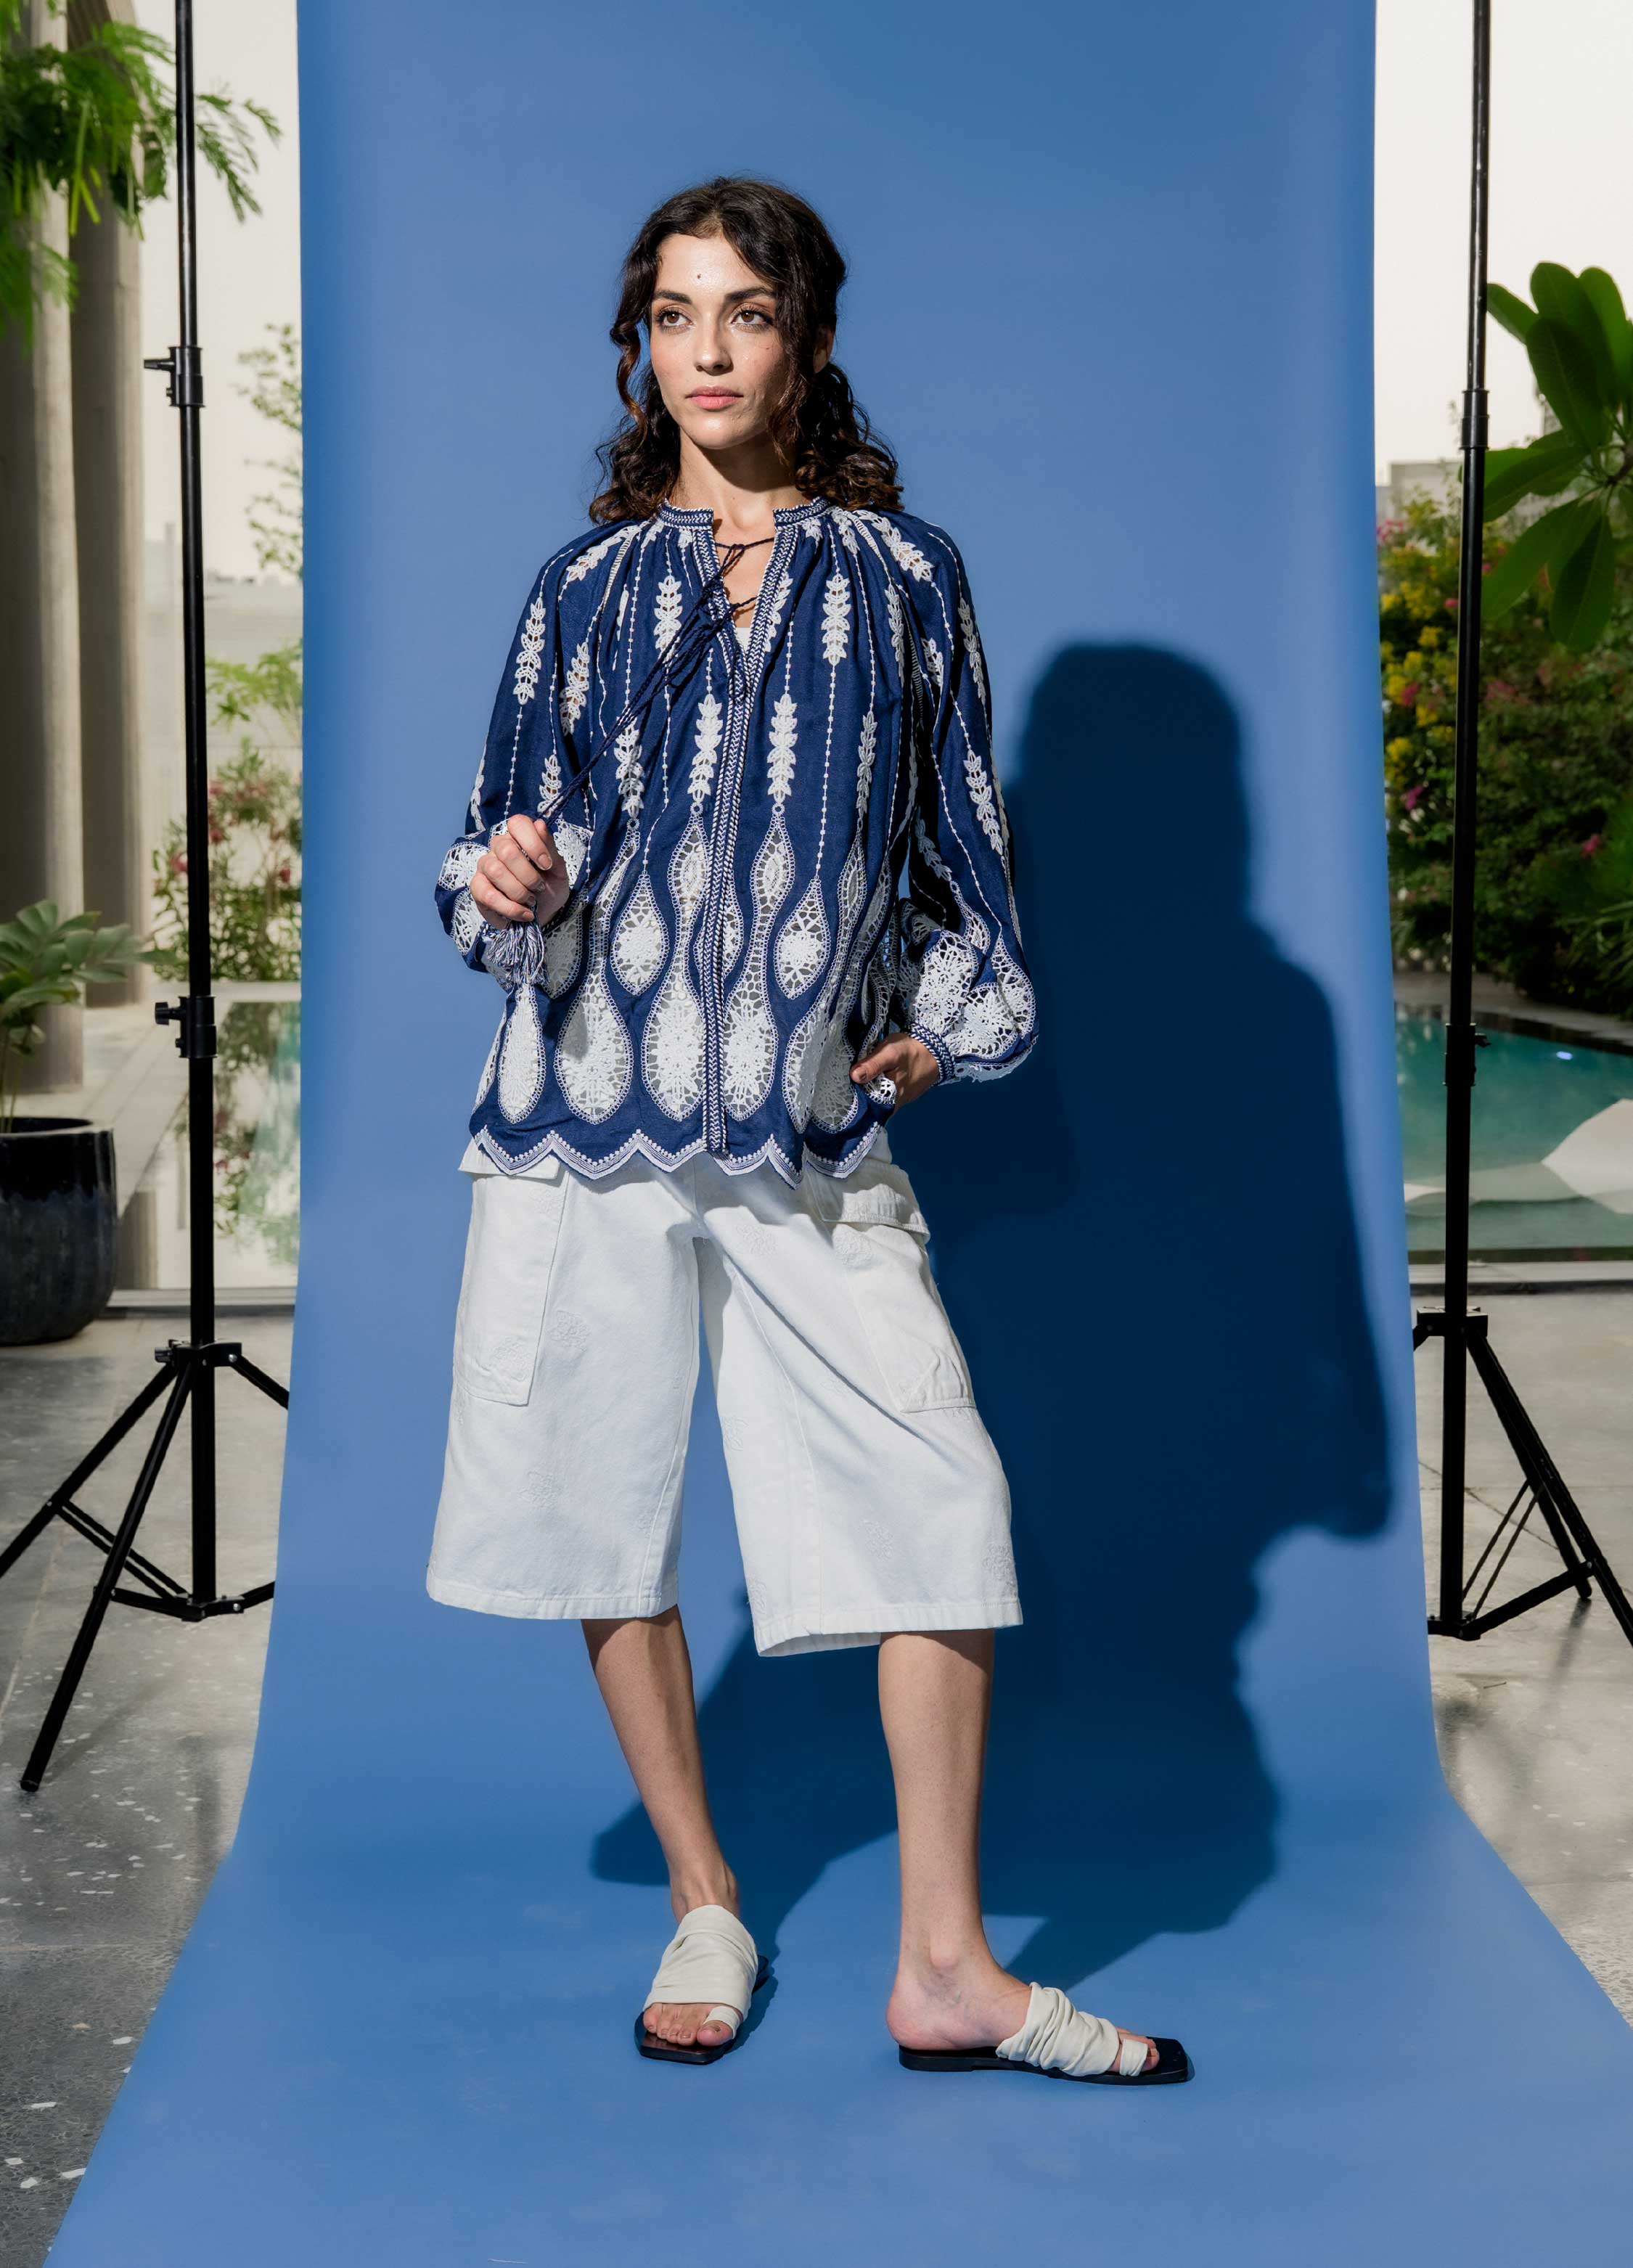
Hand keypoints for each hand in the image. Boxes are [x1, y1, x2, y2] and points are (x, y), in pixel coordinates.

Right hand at [472, 813, 569, 927]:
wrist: (543, 914)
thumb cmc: (549, 887)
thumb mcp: (558, 870)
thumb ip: (550, 848)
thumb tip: (539, 824)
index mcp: (518, 837)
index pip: (517, 823)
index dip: (533, 843)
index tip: (547, 865)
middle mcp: (498, 847)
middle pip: (507, 850)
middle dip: (528, 875)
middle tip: (540, 887)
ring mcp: (485, 866)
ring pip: (496, 871)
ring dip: (519, 892)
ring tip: (531, 901)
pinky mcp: (478, 888)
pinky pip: (488, 895)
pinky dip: (510, 908)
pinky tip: (523, 913)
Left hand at [849, 1033, 940, 1110]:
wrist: (934, 1052)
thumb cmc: (911, 1051)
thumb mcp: (890, 1052)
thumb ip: (872, 1064)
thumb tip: (854, 1076)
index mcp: (888, 1098)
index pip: (863, 1108)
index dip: (850, 1099)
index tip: (840, 1090)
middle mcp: (892, 1106)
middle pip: (868, 1106)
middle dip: (856, 1097)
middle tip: (844, 1084)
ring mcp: (896, 1103)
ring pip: (875, 1102)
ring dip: (864, 1093)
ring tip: (854, 1081)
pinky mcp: (899, 1098)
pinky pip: (882, 1099)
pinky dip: (874, 1091)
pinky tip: (868, 1082)